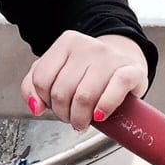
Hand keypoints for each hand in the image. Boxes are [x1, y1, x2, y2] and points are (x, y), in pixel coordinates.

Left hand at [20, 31, 148, 131]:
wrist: (125, 63)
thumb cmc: (88, 72)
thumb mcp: (57, 72)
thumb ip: (33, 86)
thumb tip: (35, 107)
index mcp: (66, 43)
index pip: (41, 79)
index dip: (45, 101)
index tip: (53, 106)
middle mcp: (88, 46)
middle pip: (62, 91)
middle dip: (63, 114)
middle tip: (71, 118)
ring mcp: (110, 57)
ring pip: (84, 96)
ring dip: (81, 118)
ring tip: (83, 121)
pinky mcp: (131, 70)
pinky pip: (114, 90)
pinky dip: (104, 107)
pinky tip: (100, 115)